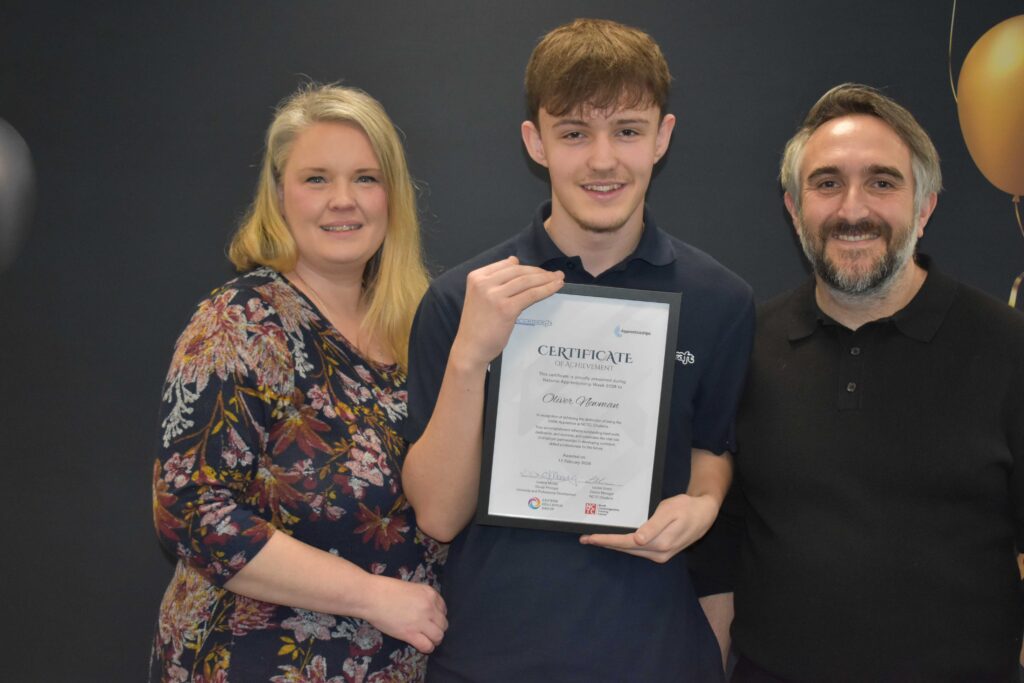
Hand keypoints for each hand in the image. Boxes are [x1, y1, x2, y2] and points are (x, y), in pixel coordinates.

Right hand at [363, 576, 447, 652]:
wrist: (372, 596)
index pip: (443, 609)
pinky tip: (421, 645)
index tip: (430, 620)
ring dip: (434, 639)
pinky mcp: (410, 634)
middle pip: (443, 624)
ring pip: (439, 636)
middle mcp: (429, 607)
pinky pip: (427, 646)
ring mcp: (421, 621)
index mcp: (430, 593)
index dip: (437, 616)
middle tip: (428, 631)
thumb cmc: (386, 589)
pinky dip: (427, 648)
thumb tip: (427, 610)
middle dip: (437, 628)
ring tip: (427, 639)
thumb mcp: (411, 588)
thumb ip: (422, 598)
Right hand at [450, 256, 563, 368]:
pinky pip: (531, 295)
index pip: (507, 265)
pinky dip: (546, 290)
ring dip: (546, 279)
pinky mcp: (506, 308)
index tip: (540, 271)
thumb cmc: (477, 326)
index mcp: (476, 277)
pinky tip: (555, 288)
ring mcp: (494, 295)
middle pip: (518, 271)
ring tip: (558, 280)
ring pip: (527, 281)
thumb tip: (514, 260)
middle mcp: (483, 283)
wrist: (470, 348)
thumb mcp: (480, 296)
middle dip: (539, 272)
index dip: (527, 267)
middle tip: (555, 274)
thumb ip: (495, 279)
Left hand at [579, 493, 720, 563]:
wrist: (704, 513)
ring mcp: (660, 554)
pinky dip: (623, 544)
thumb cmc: (686, 509)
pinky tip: (614, 539)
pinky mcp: (661, 551)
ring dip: (612, 544)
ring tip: (595, 538)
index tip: (590, 537)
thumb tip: (638, 540)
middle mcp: (658, 553)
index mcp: (659, 544)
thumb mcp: (670, 512)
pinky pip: (637, 549)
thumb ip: (653, 526)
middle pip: (625, 549)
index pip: (626, 543)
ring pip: (630, 550)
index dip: (607, 540)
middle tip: (584, 538)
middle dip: (605, 543)